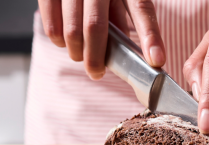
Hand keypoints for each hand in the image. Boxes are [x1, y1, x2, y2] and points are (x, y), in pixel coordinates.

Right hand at [38, 0, 165, 79]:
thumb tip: (121, 50)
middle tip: (96, 73)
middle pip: (96, 26)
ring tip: (80, 56)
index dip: (150, 37)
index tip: (157, 61)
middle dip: (96, 58)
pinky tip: (64, 42)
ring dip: (76, 52)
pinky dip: (58, 41)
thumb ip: (122, 16)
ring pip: (71, 30)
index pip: (141, 9)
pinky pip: (51, 26)